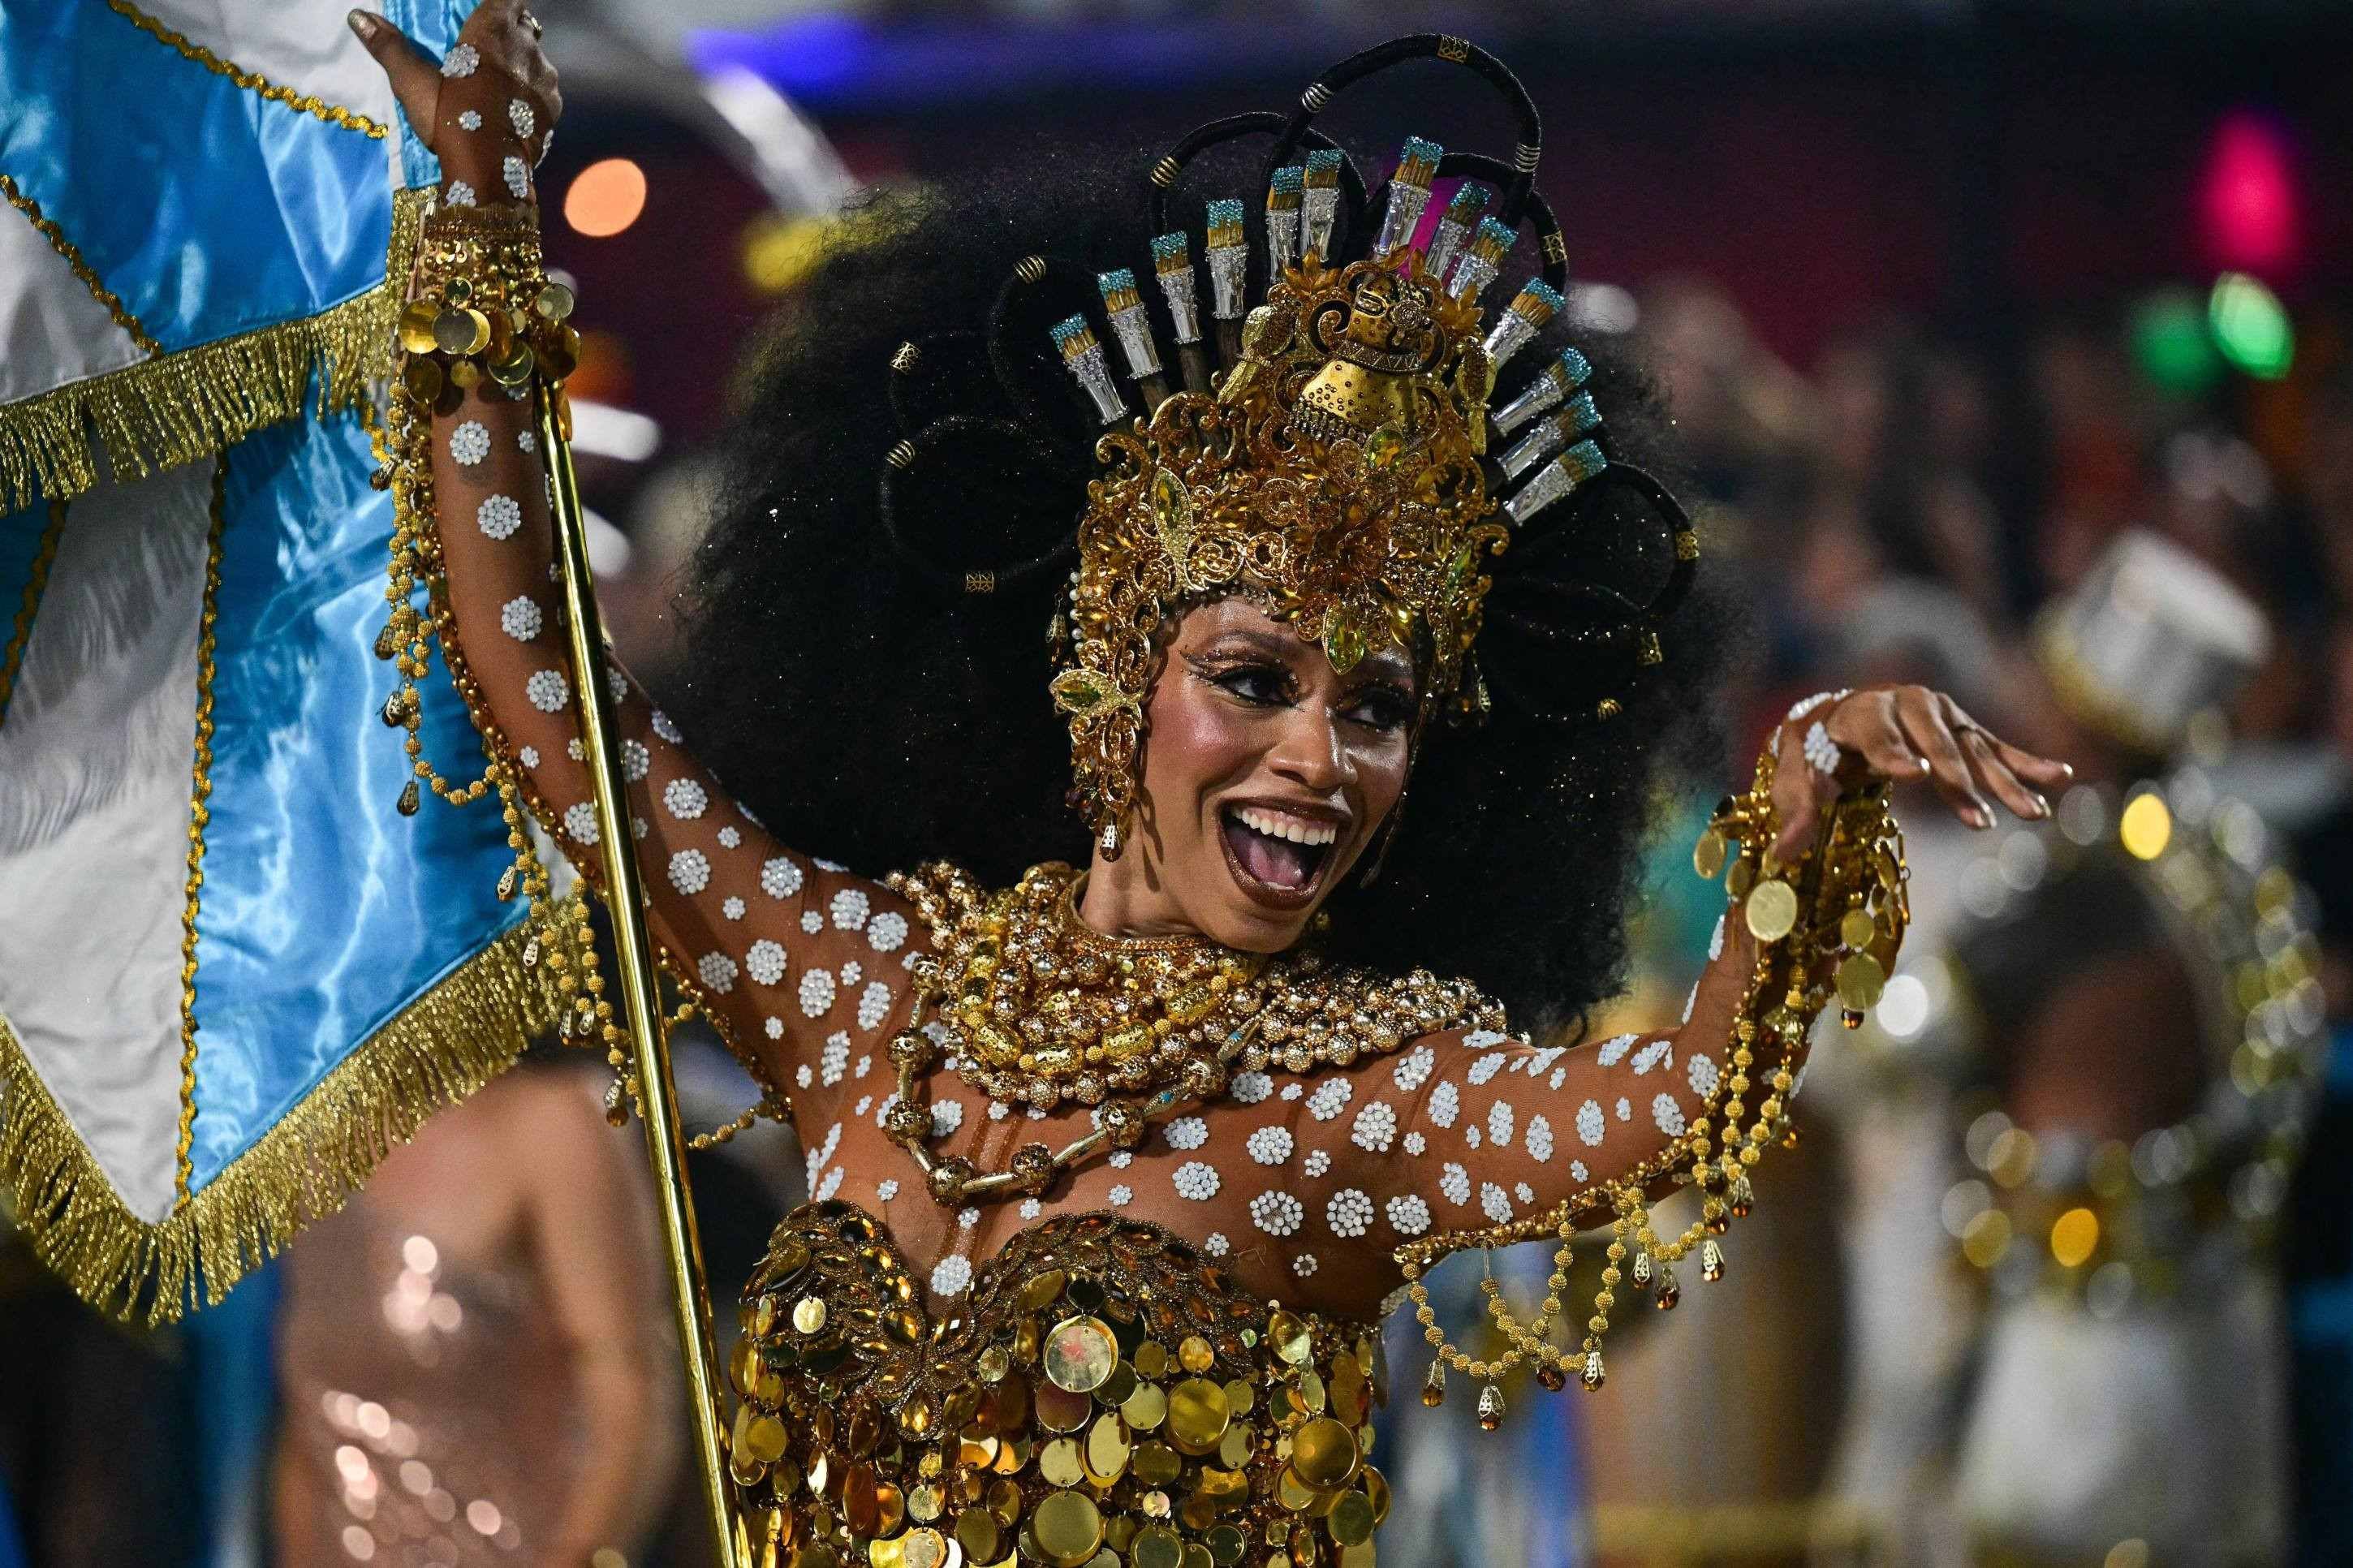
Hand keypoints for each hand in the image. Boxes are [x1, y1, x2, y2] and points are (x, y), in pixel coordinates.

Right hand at [348, 0, 558, 187]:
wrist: (489, 171)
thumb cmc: (451, 117)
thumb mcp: (413, 82)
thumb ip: (389, 47)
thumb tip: (359, 16)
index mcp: (494, 31)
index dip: (498, 5)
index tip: (486, 15)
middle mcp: (527, 48)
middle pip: (523, 27)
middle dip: (508, 33)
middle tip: (486, 50)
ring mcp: (546, 79)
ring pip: (537, 58)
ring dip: (521, 64)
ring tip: (499, 82)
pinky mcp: (554, 108)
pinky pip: (545, 89)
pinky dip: (531, 92)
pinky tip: (514, 107)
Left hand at [1768, 685, 2071, 858]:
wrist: (1832, 722)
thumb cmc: (1811, 756)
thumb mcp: (1795, 779)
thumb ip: (1795, 814)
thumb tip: (1783, 856)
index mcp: (1857, 713)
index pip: (1877, 735)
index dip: (1895, 755)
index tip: (1918, 774)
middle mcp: (1902, 703)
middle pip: (1934, 741)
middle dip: (1959, 778)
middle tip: (1979, 817)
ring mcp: (1937, 713)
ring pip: (1973, 747)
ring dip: (2003, 782)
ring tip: (2033, 813)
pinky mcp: (1960, 726)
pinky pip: (1996, 745)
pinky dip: (2026, 761)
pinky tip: (2060, 776)